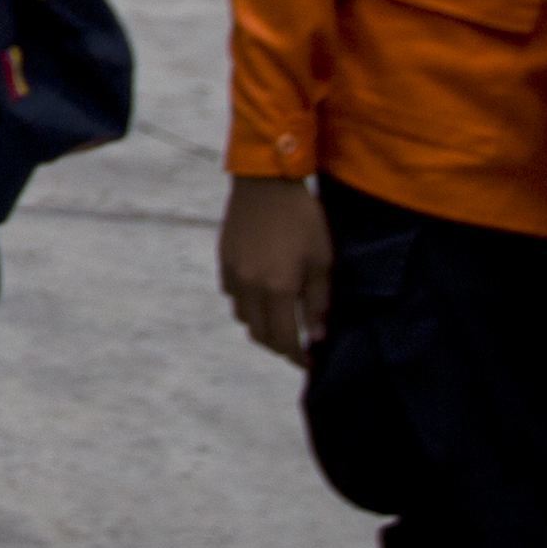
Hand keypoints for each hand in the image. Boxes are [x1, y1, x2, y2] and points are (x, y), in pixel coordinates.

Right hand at [220, 176, 331, 363]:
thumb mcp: (322, 260)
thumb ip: (318, 300)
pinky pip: (233, 296)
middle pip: (260, 335)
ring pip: (244, 318)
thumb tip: (316, 335)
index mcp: (277, 290)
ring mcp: (233, 276)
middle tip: (297, 345)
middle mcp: (250, 289)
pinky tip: (262, 294)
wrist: (266, 183)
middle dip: (280, 346)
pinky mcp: (224, 262)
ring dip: (262, 326)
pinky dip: (248, 304)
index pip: (285, 340)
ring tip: (280, 320)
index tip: (311, 363)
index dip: (298, 357)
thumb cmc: (302, 219)